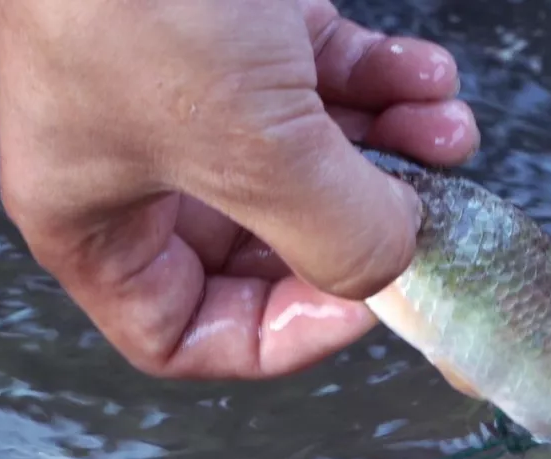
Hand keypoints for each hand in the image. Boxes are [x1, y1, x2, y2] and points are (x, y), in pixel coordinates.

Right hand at [0, 0, 478, 377]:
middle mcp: (148, 167)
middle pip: (273, 245)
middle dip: (364, 223)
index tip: (362, 300)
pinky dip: (389, 84)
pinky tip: (431, 77)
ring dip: (398, 150)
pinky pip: (329, 84)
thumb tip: (398, 258)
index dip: (282, 335)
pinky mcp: (248, 32)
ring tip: (450, 129)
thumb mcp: (248, 145)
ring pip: (317, 163)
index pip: (187, 333)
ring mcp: (200, 94)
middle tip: (427, 211)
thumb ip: (335, 233)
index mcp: (100, 221)